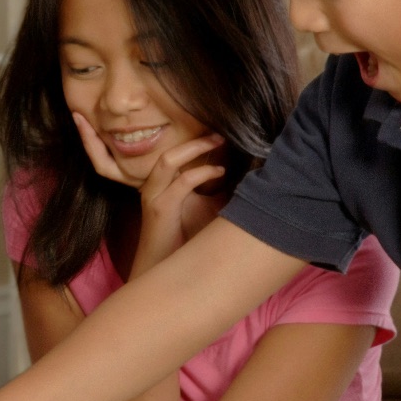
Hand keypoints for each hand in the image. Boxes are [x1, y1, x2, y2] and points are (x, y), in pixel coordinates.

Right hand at [71, 114, 224, 271]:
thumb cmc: (183, 242)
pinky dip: (201, 173)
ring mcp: (154, 197)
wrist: (160, 269)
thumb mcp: (203, 211)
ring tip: (217, 141)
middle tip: (219, 131)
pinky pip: (181, 183)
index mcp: (161, 186)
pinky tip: (219, 172)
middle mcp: (154, 187)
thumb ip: (217, 192)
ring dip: (194, 148)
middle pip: (168, 152)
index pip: (173, 155)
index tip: (219, 133)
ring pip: (169, 161)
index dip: (194, 142)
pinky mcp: (160, 210)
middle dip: (194, 139)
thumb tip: (247, 177)